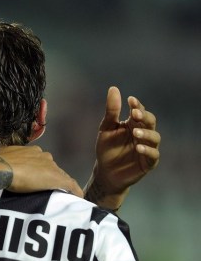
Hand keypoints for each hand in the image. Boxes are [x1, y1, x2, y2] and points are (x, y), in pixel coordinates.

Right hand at [0, 145, 82, 196]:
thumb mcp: (3, 155)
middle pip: (51, 167)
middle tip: (42, 186)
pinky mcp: (58, 178)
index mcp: (33, 151)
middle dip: (48, 175)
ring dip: (58, 182)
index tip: (35, 176)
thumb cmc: (1, 162)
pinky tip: (78, 197)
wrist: (4, 169)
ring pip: (60, 175)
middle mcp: (45, 156)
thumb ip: (9, 157)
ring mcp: (52, 167)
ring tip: (57, 192)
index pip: (40, 160)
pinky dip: (75, 190)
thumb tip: (3, 159)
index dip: (38, 168)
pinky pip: (70, 185)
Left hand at [84, 86, 160, 209]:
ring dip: (146, 134)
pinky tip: (139, 147)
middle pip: (150, 122)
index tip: (130, 101)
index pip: (139, 111)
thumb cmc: (107, 149)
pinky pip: (153, 155)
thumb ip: (111, 111)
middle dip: (144, 116)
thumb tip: (113, 88)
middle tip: (135, 114)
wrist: (105, 172)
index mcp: (133, 124)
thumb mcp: (106, 129)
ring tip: (135, 133)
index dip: (137, 105)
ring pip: (155, 137)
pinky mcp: (148, 162)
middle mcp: (143, 134)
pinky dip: (148, 150)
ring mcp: (147, 148)